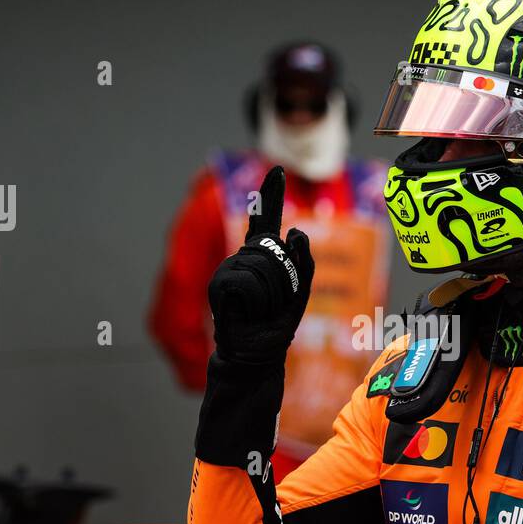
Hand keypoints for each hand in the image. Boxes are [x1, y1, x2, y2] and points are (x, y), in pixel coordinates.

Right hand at [207, 166, 312, 366]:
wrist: (256, 352)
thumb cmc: (277, 322)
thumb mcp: (301, 290)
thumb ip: (304, 261)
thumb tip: (295, 231)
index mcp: (264, 255)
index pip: (266, 219)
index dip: (270, 194)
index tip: (278, 171)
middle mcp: (244, 257)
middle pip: (274, 251)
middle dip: (285, 281)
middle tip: (275, 304)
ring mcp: (228, 268)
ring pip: (263, 268)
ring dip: (272, 296)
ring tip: (261, 310)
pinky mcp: (218, 284)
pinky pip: (248, 282)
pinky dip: (256, 303)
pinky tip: (247, 313)